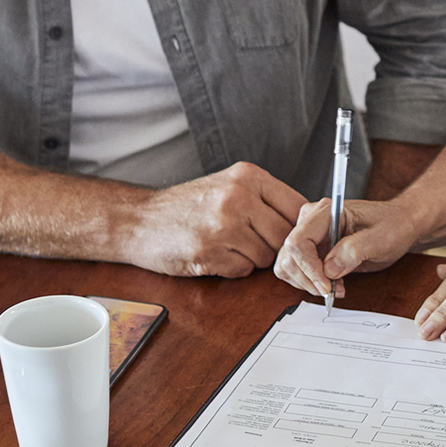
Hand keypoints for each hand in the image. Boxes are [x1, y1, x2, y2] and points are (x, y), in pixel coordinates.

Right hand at [122, 163, 307, 276]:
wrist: (139, 220)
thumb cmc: (186, 205)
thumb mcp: (228, 186)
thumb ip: (264, 199)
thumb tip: (306, 220)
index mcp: (248, 176)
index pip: (298, 206)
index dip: (303, 227)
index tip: (301, 237)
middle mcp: (238, 197)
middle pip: (286, 236)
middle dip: (278, 247)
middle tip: (258, 244)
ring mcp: (224, 226)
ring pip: (267, 257)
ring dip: (253, 258)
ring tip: (229, 245)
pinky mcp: (210, 253)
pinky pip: (244, 270)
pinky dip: (234, 268)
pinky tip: (216, 255)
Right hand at [272, 196, 423, 300]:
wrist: (399, 225)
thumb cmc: (392, 225)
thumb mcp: (381, 238)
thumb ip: (354, 250)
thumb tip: (329, 269)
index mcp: (325, 212)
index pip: (298, 242)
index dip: (309, 268)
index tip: (327, 286)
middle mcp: (311, 221)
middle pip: (289, 257)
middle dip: (308, 280)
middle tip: (333, 289)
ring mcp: (309, 236)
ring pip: (287, 266)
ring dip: (308, 284)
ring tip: (335, 287)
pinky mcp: (311, 250)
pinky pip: (296, 271)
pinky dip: (309, 283)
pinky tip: (331, 284)